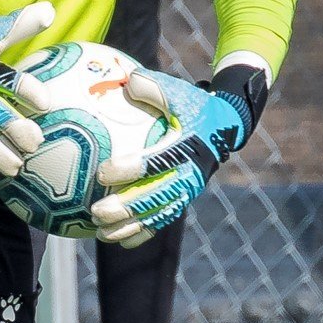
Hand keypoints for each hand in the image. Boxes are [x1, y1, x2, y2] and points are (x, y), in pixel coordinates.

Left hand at [90, 63, 268, 247]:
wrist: (226, 127)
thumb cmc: (194, 106)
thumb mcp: (181, 93)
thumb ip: (156, 88)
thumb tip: (130, 82)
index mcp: (187, 148)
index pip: (156, 161)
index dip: (130, 169)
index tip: (102, 173)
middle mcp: (190, 174)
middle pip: (155, 196)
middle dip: (126, 207)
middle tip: (97, 212)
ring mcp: (188, 190)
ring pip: (157, 214)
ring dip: (129, 226)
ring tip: (100, 233)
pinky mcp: (185, 199)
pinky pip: (163, 219)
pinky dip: (142, 232)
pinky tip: (119, 240)